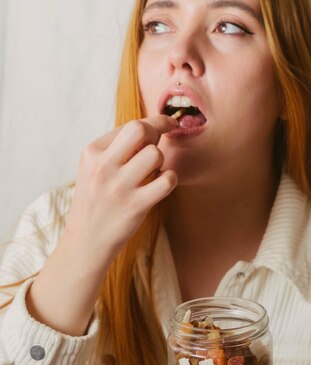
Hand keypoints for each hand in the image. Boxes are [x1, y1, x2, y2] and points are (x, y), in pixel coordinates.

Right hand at [64, 115, 177, 268]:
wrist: (87, 240)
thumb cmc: (96, 199)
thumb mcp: (94, 167)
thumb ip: (117, 147)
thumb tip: (154, 126)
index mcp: (92, 152)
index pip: (130, 125)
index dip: (154, 123)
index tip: (167, 124)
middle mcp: (103, 167)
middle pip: (140, 129)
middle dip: (157, 132)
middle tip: (157, 144)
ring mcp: (119, 187)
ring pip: (156, 154)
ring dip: (161, 161)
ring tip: (152, 172)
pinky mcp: (136, 206)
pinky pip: (167, 181)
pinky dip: (169, 179)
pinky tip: (159, 185)